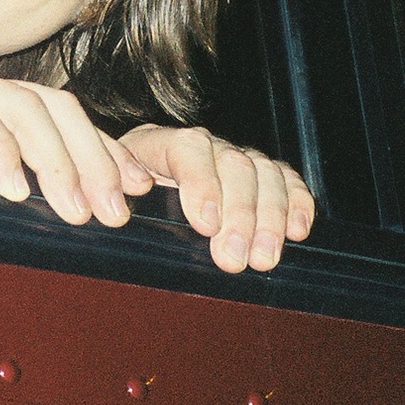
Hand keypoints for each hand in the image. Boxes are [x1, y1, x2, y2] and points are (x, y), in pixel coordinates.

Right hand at [0, 61, 154, 225]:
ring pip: (20, 106)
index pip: (56, 117)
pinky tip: (10, 189)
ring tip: (72, 209)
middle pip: (52, 106)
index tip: (135, 190)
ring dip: (56, 161)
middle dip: (92, 159)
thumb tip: (42, 227)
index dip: (100, 150)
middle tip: (113, 211)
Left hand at [118, 125, 313, 272]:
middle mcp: (202, 147)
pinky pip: (285, 180)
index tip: (205, 224)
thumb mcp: (107, 194)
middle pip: (232, 164)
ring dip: (269, 217)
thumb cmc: (119, 198)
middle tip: (234, 258)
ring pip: (263, 173)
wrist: (136, 191)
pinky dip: (296, 202)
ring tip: (263, 258)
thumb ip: (109, 195)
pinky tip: (297, 230)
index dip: (201, 183)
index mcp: (157, 145)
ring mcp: (233, 158)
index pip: (187, 149)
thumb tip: (116, 211)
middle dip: (238, 214)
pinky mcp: (258, 176)